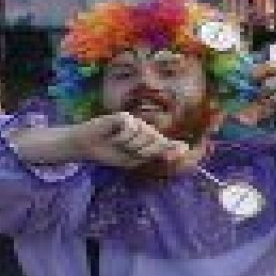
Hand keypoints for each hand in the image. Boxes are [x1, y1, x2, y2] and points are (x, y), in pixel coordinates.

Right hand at [70, 112, 189, 169]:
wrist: (89, 147)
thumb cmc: (111, 154)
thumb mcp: (134, 160)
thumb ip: (156, 154)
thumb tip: (180, 148)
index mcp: (150, 142)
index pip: (167, 144)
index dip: (175, 148)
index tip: (185, 150)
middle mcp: (146, 130)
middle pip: (156, 142)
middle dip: (141, 151)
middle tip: (127, 152)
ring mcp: (136, 122)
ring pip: (144, 136)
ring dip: (128, 145)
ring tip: (117, 143)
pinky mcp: (125, 116)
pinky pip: (131, 128)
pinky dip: (121, 136)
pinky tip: (113, 135)